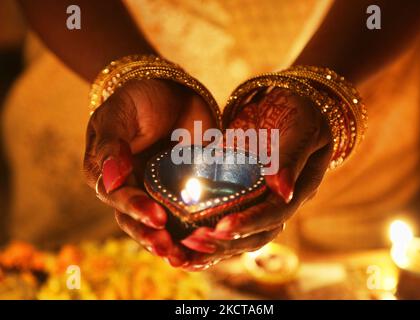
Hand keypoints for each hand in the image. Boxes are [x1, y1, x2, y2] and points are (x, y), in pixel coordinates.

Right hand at [83, 78, 214, 266]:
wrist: (171, 91)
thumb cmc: (138, 99)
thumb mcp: (119, 113)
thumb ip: (111, 144)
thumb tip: (111, 178)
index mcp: (106, 172)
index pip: (116, 197)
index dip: (134, 209)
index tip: (157, 217)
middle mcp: (129, 187)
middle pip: (134, 219)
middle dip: (151, 235)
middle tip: (169, 247)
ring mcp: (154, 192)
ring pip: (156, 224)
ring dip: (169, 242)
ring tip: (184, 257)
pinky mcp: (180, 191)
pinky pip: (182, 215)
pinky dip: (189, 231)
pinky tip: (202, 245)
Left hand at [179, 88, 332, 269]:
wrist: (288, 104)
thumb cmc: (300, 112)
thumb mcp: (301, 127)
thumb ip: (291, 156)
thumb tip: (282, 191)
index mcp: (300, 188)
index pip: (276, 214)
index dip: (250, 223)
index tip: (222, 228)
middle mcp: (280, 201)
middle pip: (257, 234)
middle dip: (227, 242)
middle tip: (195, 243)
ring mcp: (261, 200)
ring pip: (241, 234)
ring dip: (214, 245)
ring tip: (184, 249)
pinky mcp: (242, 194)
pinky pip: (226, 218)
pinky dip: (207, 233)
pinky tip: (184, 241)